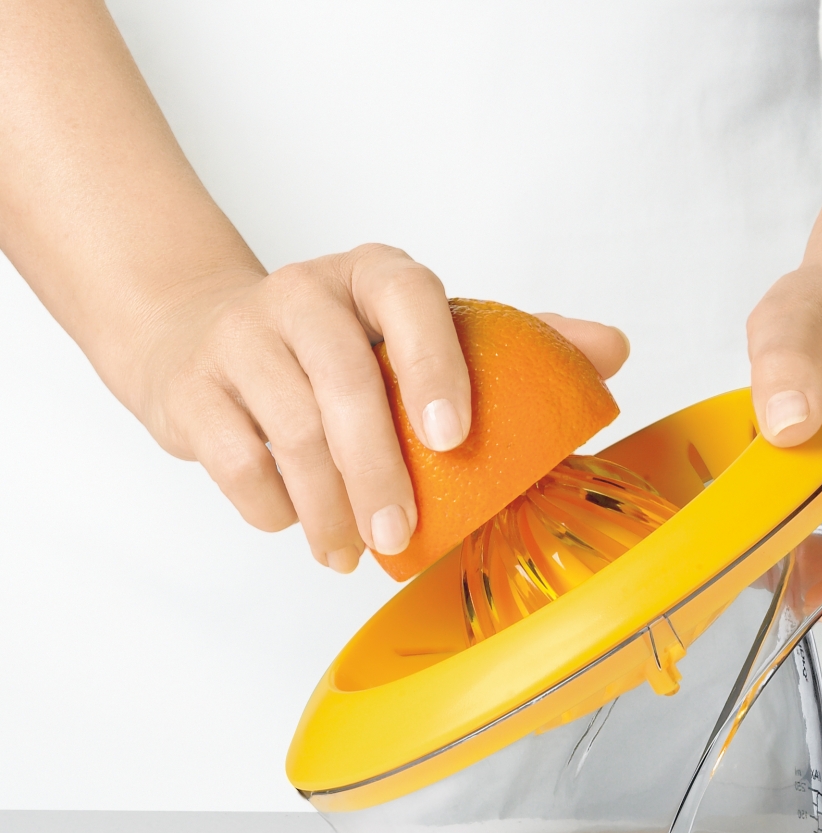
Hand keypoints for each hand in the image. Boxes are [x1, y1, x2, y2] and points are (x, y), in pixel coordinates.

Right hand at [134, 244, 628, 572]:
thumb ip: (515, 341)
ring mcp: (239, 339)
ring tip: (353, 553)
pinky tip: (300, 525)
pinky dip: (276, 509)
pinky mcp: (193, 391)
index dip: (435, 363)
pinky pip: (238, 464)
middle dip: (379, 473)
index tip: (454, 439)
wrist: (198, 336)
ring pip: (290, 433)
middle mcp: (303, 295)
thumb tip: (614, 350)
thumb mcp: (416, 331)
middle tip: (401, 539)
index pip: (409, 297)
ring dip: (329, 510)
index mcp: (372, 276)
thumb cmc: (337, 348)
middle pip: (343, 384)